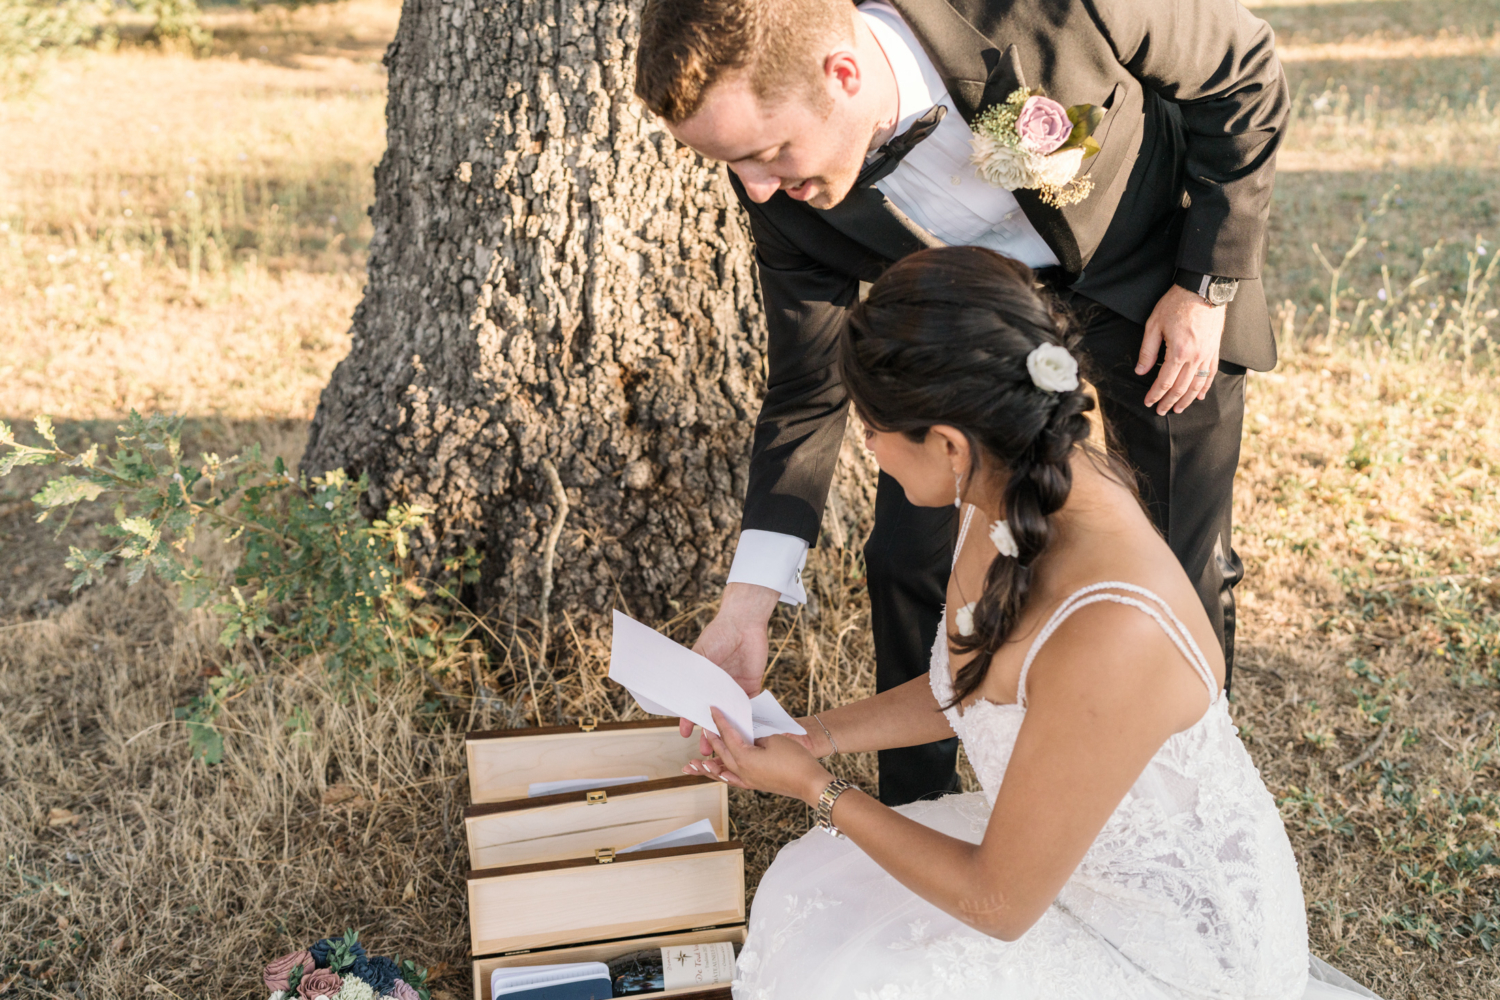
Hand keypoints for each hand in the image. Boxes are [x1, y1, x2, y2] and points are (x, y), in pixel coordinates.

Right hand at [682, 583, 779, 743]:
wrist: (744, 622)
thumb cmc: (718, 634)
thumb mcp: (700, 654)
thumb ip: (694, 675)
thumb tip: (682, 696)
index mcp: (703, 681)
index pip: (694, 705)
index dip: (688, 719)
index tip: (684, 733)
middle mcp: (718, 688)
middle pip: (712, 715)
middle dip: (709, 733)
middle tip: (704, 750)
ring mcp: (735, 689)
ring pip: (730, 716)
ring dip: (727, 732)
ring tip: (724, 748)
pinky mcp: (752, 687)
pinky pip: (750, 708)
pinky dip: (748, 721)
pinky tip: (744, 734)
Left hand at [684, 708, 832, 805]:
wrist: (810, 783)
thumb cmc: (795, 760)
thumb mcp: (774, 740)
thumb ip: (756, 737)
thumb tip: (746, 737)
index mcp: (744, 758)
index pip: (728, 736)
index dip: (720, 722)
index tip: (712, 710)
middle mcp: (742, 771)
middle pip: (721, 753)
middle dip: (710, 741)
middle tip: (701, 729)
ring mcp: (747, 780)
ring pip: (722, 772)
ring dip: (707, 768)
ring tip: (692, 766)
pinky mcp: (755, 785)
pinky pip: (732, 780)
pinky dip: (722, 776)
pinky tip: (719, 775)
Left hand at [1137, 284, 1225, 414]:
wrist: (1203, 289)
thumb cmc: (1176, 304)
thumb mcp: (1154, 325)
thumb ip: (1147, 351)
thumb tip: (1140, 371)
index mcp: (1178, 352)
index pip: (1164, 381)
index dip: (1155, 394)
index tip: (1148, 402)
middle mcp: (1195, 357)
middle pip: (1181, 387)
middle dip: (1169, 401)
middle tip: (1160, 411)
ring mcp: (1207, 354)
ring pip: (1197, 384)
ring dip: (1187, 399)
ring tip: (1178, 408)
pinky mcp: (1215, 349)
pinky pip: (1211, 373)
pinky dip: (1205, 387)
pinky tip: (1200, 396)